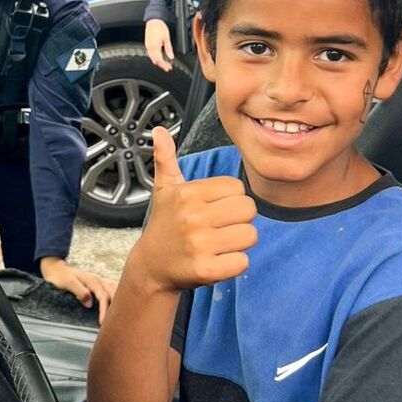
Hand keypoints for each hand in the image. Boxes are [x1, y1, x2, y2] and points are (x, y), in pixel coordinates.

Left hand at [40, 257, 117, 323]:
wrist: (56, 268)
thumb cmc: (60, 276)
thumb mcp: (67, 283)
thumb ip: (79, 291)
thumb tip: (90, 303)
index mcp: (92, 281)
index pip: (103, 296)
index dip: (104, 309)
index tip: (103, 322)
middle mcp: (98, 280)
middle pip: (113, 293)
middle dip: (117, 306)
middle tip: (117, 322)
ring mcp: (99, 281)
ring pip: (115, 289)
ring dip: (120, 299)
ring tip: (123, 313)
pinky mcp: (98, 283)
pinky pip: (112, 288)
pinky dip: (118, 294)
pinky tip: (122, 300)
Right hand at [129, 127, 256, 293]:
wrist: (151, 267)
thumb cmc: (164, 225)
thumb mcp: (164, 190)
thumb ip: (165, 159)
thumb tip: (158, 131)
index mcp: (188, 194)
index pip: (237, 188)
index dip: (231, 199)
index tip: (215, 209)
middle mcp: (193, 217)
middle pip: (248, 209)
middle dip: (240, 219)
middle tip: (221, 227)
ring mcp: (199, 245)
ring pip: (250, 235)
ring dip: (240, 243)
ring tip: (219, 244)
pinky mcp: (205, 270)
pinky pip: (243, 262)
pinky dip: (235, 264)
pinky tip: (217, 261)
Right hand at [144, 19, 174, 71]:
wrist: (154, 20)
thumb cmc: (160, 27)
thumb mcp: (167, 39)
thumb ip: (168, 49)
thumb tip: (171, 57)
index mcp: (155, 47)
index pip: (159, 60)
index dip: (164, 65)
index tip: (168, 68)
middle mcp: (150, 47)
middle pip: (155, 60)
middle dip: (162, 65)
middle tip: (168, 67)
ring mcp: (147, 46)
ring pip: (152, 57)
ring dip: (158, 61)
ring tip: (165, 63)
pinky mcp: (147, 43)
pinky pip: (150, 53)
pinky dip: (155, 57)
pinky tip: (160, 57)